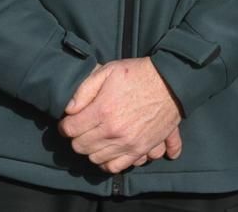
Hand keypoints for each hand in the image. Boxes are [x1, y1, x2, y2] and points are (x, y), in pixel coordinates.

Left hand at [59, 58, 183, 173]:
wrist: (172, 83)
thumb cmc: (139, 74)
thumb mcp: (109, 71)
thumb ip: (85, 89)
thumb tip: (69, 110)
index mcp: (103, 110)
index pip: (70, 129)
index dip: (65, 125)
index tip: (69, 121)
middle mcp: (113, 131)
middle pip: (80, 147)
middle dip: (77, 137)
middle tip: (83, 128)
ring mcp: (128, 143)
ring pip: (95, 159)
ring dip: (92, 150)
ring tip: (96, 138)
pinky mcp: (141, 149)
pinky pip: (116, 167)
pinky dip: (108, 162)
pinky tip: (109, 151)